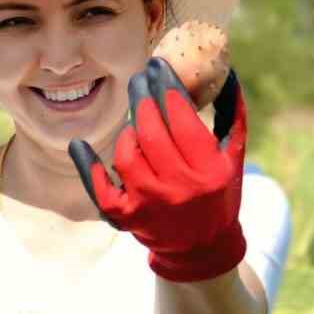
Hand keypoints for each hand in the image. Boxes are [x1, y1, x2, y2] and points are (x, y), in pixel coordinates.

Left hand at [69, 57, 247, 283]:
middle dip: (142, 97)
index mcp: (210, 171)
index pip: (181, 117)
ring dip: (128, 129)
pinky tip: (79, 145)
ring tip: (136, 118)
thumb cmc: (220, 192)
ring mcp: (150, 204)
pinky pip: (99, 188)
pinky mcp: (127, 218)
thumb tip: (225, 71)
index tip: (158, 66)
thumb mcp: (233, 157)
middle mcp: (179, 189)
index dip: (166, 86)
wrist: (202, 247)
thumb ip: (232, 114)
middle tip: (140, 79)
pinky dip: (87, 166)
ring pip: (127, 152)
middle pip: (151, 130)